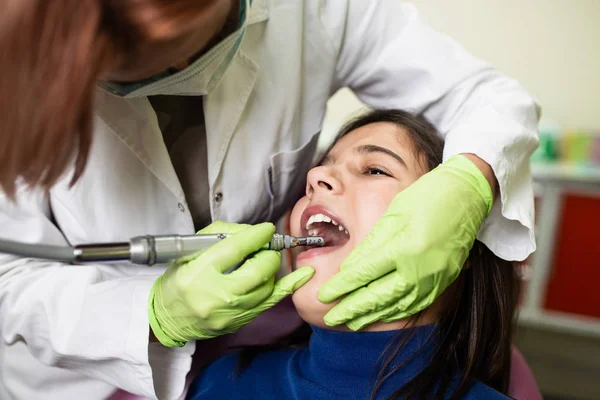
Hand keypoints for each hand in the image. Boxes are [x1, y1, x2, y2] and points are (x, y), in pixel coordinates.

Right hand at [148, 221, 314, 345]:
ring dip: (271, 268)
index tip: (266, 229)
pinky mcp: (239, 322)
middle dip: (268, 254)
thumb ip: (221, 236)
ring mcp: (230, 312)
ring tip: (264, 260)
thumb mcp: (190, 252)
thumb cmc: (178, 281)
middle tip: (265, 247)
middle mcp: (217, 294)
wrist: (167, 319)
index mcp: (199, 272)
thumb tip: (252, 233)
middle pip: (257, 270)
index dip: (256, 236)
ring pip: (267, 286)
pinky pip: (271, 302)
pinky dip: (289, 286)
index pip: (236, 249)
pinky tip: (303, 275)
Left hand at [317, 155, 492, 329]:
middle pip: (378, 297)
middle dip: (351, 310)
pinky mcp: (444, 281)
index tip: (324, 295)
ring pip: (397, 306)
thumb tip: (349, 269)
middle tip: (330, 318)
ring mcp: (435, 278)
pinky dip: (396, 312)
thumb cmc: (428, 196)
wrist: (469, 194)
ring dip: (372, 316)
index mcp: (404, 248)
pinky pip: (417, 304)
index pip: (365, 274)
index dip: (341, 287)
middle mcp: (420, 269)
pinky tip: (383, 314)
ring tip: (351, 322)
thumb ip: (370, 245)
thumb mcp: (393, 214)